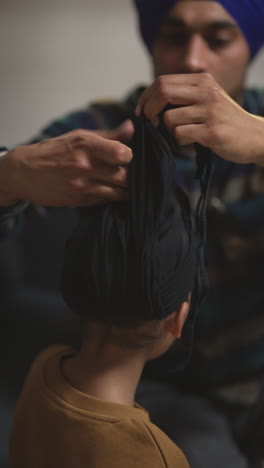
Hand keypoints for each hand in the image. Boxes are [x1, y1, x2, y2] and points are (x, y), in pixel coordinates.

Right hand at [0, 120, 134, 206]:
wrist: (24, 172)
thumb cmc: (54, 151)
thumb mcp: (79, 136)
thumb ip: (108, 135)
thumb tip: (131, 127)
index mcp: (86, 145)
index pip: (122, 153)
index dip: (130, 156)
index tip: (127, 157)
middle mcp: (84, 166)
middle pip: (124, 177)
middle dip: (131, 176)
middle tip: (131, 174)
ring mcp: (80, 186)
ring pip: (117, 193)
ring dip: (124, 190)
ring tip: (124, 185)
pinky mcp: (77, 201)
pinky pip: (104, 201)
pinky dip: (110, 197)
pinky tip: (109, 191)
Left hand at [136, 73, 263, 165]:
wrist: (256, 137)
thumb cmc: (226, 121)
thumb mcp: (208, 99)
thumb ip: (185, 96)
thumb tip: (151, 102)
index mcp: (203, 81)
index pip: (163, 81)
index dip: (146, 97)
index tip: (142, 112)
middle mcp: (206, 92)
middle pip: (163, 92)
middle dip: (148, 110)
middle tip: (149, 124)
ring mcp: (210, 111)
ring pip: (169, 118)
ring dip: (167, 131)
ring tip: (179, 136)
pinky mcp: (212, 132)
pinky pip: (180, 135)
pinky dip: (178, 142)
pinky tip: (189, 143)